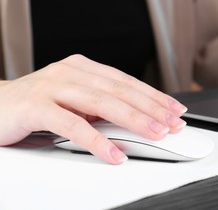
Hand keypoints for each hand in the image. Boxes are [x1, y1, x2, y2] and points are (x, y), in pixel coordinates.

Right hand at [0, 55, 186, 163]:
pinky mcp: (36, 106)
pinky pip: (72, 125)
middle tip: (174, 123)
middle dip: (151, 108)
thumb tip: (137, 120)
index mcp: (83, 68)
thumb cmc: (36, 105)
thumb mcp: (74, 101)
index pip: (127, 81)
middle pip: (120, 90)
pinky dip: (97, 141)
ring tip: (156, 134)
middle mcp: (71, 72)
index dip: (154, 96)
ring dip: (133, 120)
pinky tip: (115, 154)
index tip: (175, 109)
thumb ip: (100, 107)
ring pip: (102, 102)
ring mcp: (53, 86)